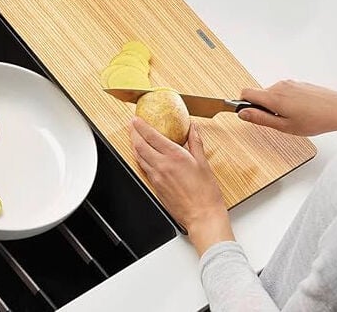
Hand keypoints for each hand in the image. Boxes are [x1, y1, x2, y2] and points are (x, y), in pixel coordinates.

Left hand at [130, 117, 234, 255]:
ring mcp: (156, 177)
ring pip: (138, 157)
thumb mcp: (203, 163)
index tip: (136, 119)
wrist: (201, 216)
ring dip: (134, 145)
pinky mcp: (155, 186)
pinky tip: (142, 156)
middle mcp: (162, 165)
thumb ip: (195, 142)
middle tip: (131, 125)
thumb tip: (192, 128)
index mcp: (174, 156)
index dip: (141, 126)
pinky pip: (143, 168)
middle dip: (133, 133)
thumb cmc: (205, 193)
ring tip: (134, 137)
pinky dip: (139, 158)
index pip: (152, 136)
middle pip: (139, 145)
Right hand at [238, 80, 336, 135]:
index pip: (245, 93)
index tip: (246, 112)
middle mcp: (279, 86)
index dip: (242, 103)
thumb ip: (260, 119)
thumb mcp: (284, 126)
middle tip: (274, 119)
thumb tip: (243, 114)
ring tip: (288, 116)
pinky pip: (281, 91)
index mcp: (273, 97)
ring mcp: (289, 83)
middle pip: (258, 94)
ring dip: (273, 104)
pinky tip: (296, 110)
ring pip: (270, 93)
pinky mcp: (296, 83)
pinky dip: (283, 100)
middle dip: (260, 106)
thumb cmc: (315, 119)